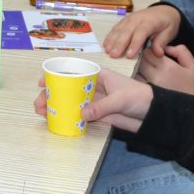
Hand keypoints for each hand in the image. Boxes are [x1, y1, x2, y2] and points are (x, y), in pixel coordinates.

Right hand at [35, 67, 151, 132]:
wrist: (154, 114)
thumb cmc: (140, 97)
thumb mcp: (120, 99)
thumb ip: (101, 106)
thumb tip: (82, 113)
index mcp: (98, 75)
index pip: (73, 72)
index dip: (56, 76)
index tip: (42, 82)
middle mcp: (94, 87)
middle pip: (68, 89)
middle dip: (52, 95)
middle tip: (39, 103)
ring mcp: (95, 101)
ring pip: (71, 102)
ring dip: (58, 107)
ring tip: (43, 113)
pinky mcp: (98, 115)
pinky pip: (80, 115)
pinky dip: (69, 117)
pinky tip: (58, 120)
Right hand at [103, 5, 182, 59]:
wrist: (164, 11)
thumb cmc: (167, 23)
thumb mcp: (170, 32)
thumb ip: (162, 42)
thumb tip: (157, 53)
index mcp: (150, 21)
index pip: (141, 32)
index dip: (134, 44)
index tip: (129, 56)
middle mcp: (137, 19)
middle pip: (127, 31)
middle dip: (119, 44)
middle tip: (113, 55)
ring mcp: (129, 18)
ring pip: (119, 29)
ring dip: (112, 40)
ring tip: (107, 51)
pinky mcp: (125, 20)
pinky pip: (116, 28)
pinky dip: (110, 36)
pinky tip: (105, 44)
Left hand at [139, 44, 193, 94]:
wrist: (192, 110)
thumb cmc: (193, 87)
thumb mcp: (192, 66)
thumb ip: (180, 51)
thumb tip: (166, 48)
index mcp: (167, 67)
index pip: (148, 52)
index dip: (149, 50)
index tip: (153, 54)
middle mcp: (156, 76)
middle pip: (139, 60)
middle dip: (142, 58)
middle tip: (147, 61)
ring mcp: (149, 86)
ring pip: (135, 71)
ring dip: (137, 68)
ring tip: (144, 70)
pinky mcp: (146, 95)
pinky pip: (135, 83)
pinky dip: (136, 79)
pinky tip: (141, 79)